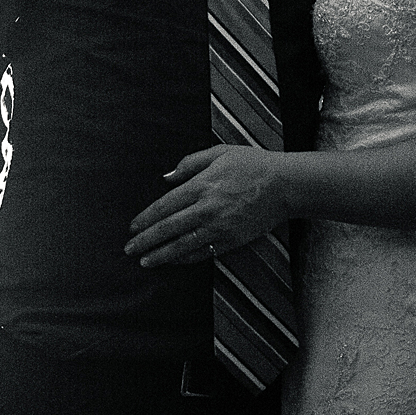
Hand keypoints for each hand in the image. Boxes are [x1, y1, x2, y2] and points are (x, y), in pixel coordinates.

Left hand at [124, 145, 287, 266]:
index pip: (165, 206)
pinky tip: (173, 261)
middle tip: (129, 250)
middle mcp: (208, 209)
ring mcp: (221, 227)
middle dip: (146, 241)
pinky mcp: (233, 240)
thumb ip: (189, 164)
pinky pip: (204, 252)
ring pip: (183, 245)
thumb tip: (165, 178)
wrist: (286, 185)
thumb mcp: (219, 152)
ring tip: (145, 261)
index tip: (132, 228)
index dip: (146, 219)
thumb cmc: (252, 164)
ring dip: (161, 255)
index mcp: (202, 185)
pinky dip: (186, 258)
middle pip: (169, 228)